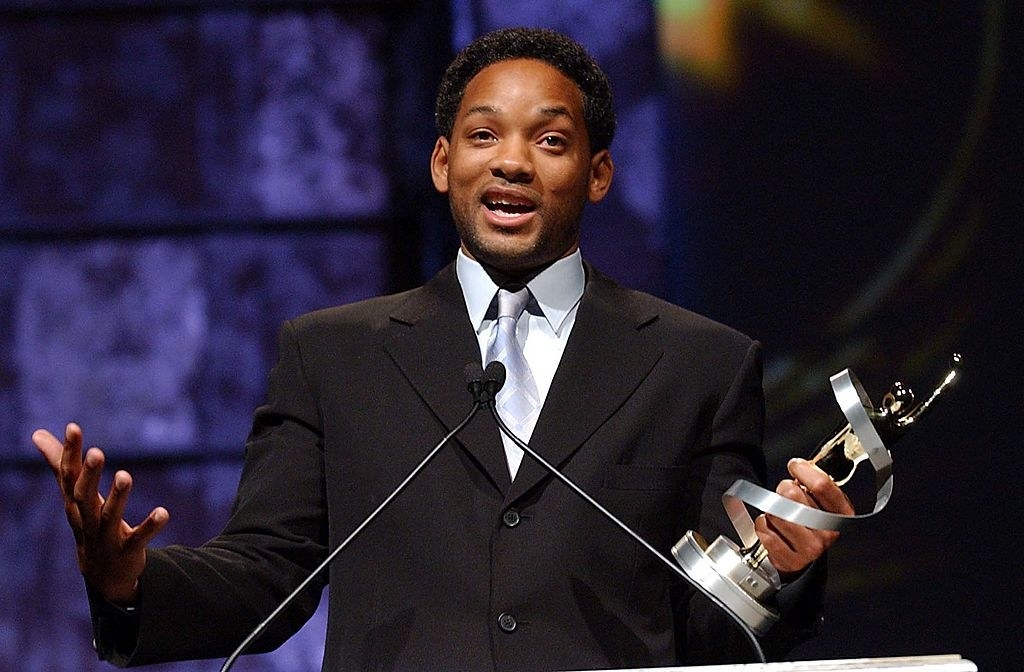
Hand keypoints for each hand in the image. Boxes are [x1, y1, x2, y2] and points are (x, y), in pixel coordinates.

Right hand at [33, 422, 168, 603]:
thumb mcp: (74, 494)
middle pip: (83, 496)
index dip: (69, 452)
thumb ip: (60, 463)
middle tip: (97, 452)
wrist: (102, 574)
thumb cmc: (88, 523)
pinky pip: (139, 539)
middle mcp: (86, 519)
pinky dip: (150, 526)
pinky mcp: (127, 551)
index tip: (73, 427)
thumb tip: (37, 433)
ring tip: (126, 475)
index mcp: (75, 503)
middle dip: (89, 475)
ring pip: (109, 517)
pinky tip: (164, 512)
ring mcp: (105, 537)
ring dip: (117, 497)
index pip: (68, 475)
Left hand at [754, 457, 853, 578]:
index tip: (796, 466)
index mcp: (841, 513)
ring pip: (776, 512)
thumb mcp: (821, 500)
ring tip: (780, 512)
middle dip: (784, 488)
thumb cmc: (810, 522)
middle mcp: (828, 531)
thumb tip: (800, 466)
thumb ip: (814, 481)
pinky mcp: (790, 560)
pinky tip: (773, 527)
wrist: (802, 554)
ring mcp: (810, 548)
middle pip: (793, 495)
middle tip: (786, 494)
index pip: (822, 485)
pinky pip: (764, 529)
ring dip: (772, 508)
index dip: (803, 470)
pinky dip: (763, 524)